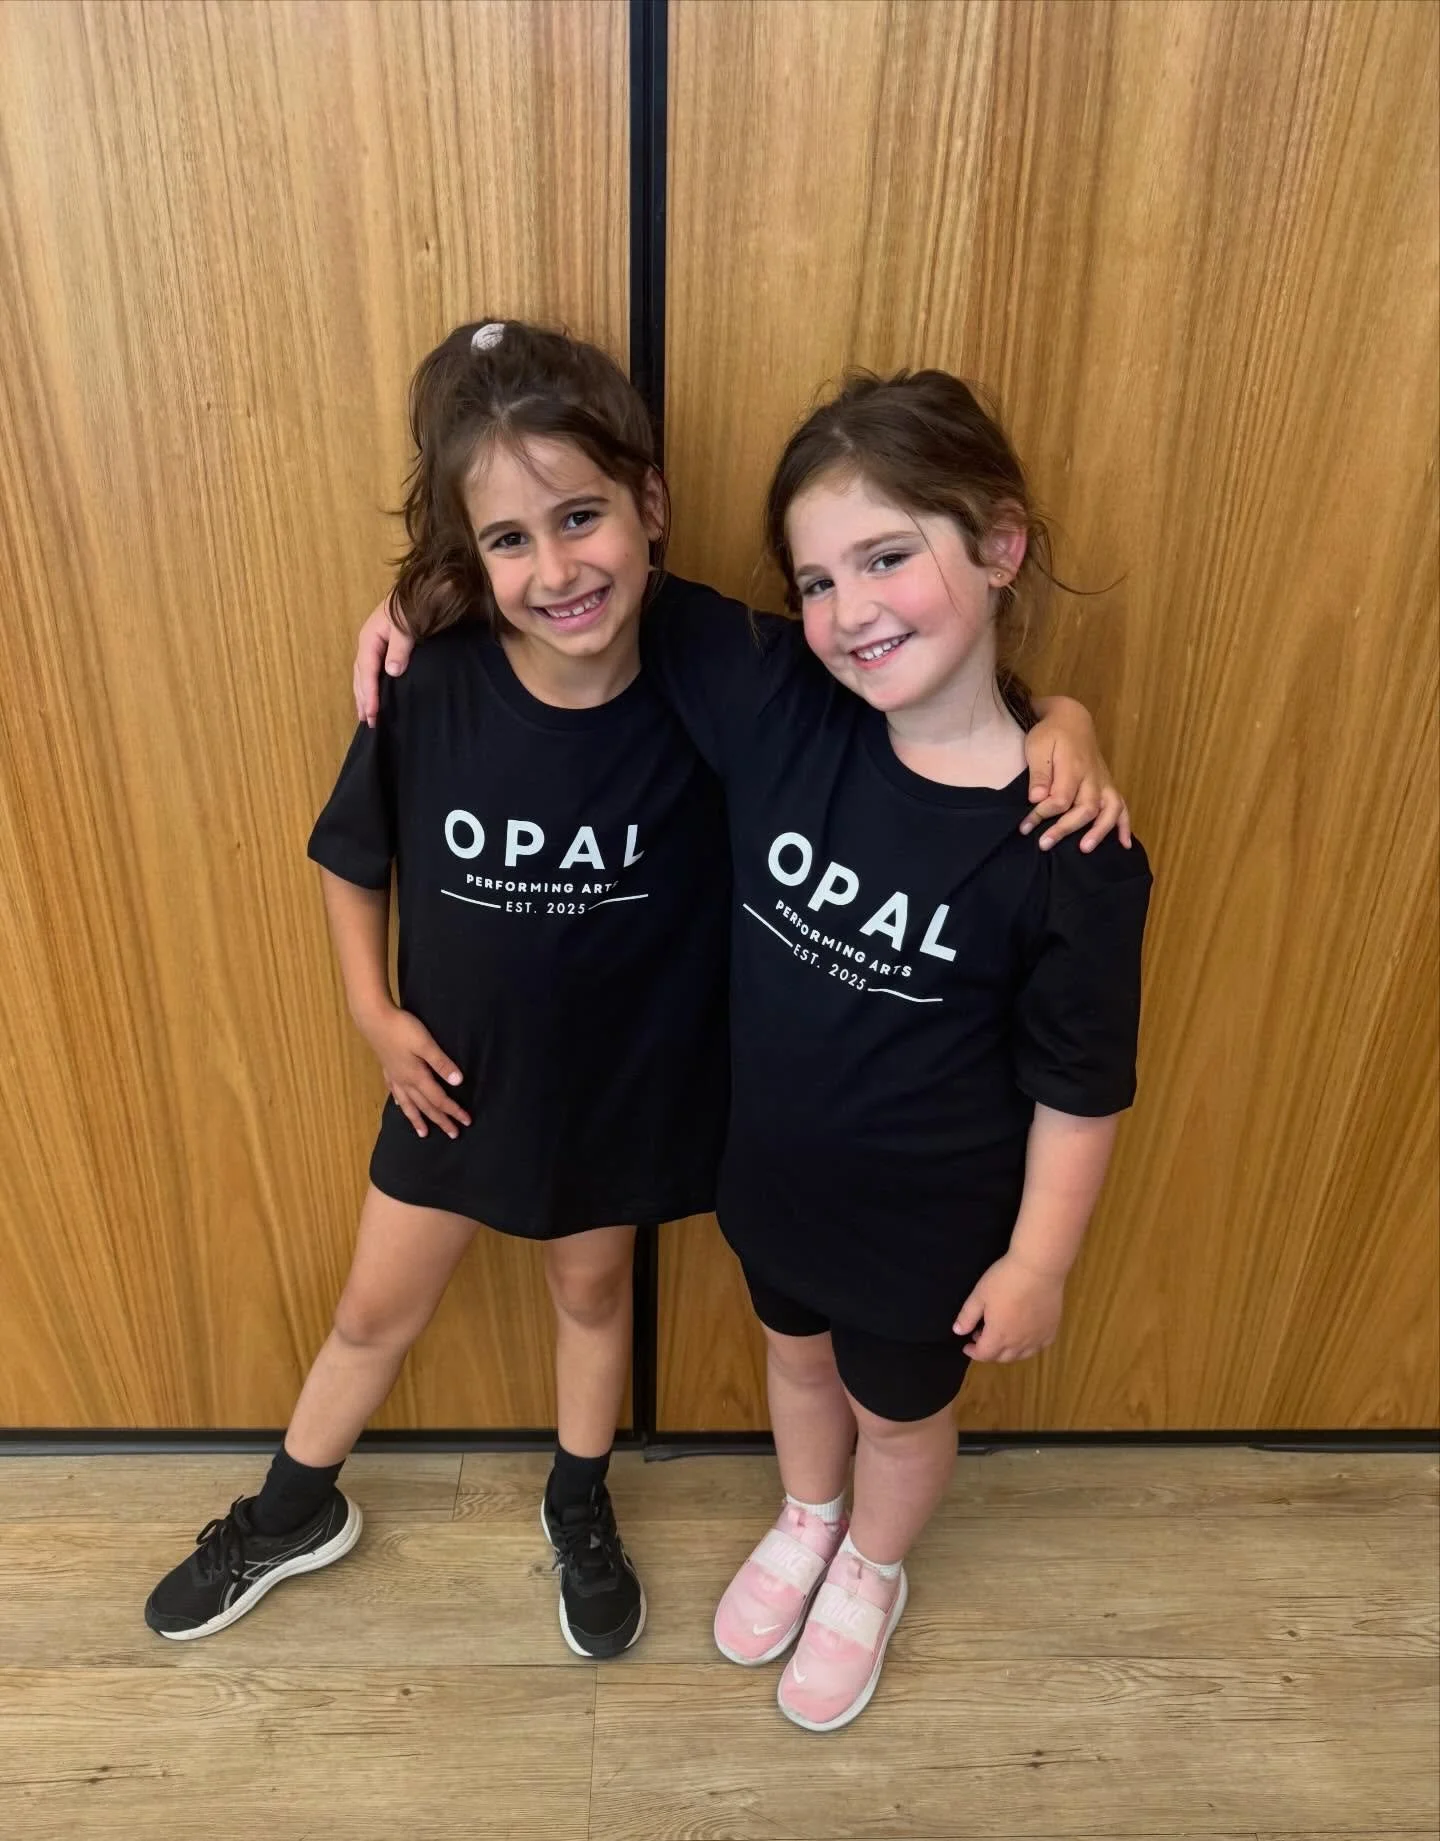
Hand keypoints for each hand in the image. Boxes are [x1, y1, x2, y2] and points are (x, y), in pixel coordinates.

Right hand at [353, 596, 414, 727]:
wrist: (430, 584)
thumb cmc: (418, 601)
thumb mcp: (409, 623)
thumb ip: (400, 647)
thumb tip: (391, 672)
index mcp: (371, 636)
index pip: (367, 670)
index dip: (369, 692)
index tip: (372, 713)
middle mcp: (371, 640)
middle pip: (362, 674)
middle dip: (363, 698)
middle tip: (369, 722)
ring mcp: (378, 643)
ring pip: (367, 673)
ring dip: (366, 694)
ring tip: (367, 716)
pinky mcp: (389, 645)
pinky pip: (376, 669)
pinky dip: (375, 685)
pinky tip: (379, 695)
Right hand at [356, 1003, 470, 1139]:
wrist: (373, 1019)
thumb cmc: (402, 1028)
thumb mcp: (425, 1044)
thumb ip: (441, 1063)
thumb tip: (458, 1082)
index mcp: (417, 1076)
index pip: (439, 1099)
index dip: (453, 1111)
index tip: (466, 1121)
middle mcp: (405, 1081)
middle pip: (425, 1106)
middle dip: (440, 1121)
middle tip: (453, 1134)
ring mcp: (394, 1077)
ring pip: (408, 1104)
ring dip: (417, 1119)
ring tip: (423, 1134)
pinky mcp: (387, 1069)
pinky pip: (395, 1093)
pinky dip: (401, 1103)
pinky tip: (400, 1106)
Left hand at [952, 1253, 1064, 1361]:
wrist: (1038, 1268)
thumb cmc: (1005, 1279)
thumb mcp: (980, 1295)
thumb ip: (968, 1316)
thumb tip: (958, 1332)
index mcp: (999, 1336)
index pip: (984, 1354)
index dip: (973, 1352)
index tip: (967, 1345)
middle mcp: (1019, 1343)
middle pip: (1002, 1357)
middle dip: (989, 1352)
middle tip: (982, 1336)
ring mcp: (1037, 1338)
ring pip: (1021, 1355)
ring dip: (1008, 1352)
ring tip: (1003, 1336)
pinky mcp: (1051, 1330)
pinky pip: (1039, 1347)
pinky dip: (1028, 1347)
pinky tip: (1025, 1335)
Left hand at [1020, 697, 1131, 852]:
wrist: (1071, 718)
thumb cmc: (1051, 733)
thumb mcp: (1037, 746)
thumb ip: (1040, 773)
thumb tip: (1037, 798)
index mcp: (1073, 767)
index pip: (1060, 799)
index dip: (1043, 815)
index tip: (1026, 825)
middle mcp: (1092, 777)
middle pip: (1085, 808)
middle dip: (1065, 829)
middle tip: (1045, 844)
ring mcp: (1103, 781)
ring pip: (1109, 809)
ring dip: (1100, 831)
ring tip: (1085, 849)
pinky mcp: (1107, 785)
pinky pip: (1122, 806)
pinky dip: (1124, 825)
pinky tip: (1123, 844)